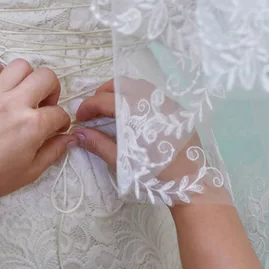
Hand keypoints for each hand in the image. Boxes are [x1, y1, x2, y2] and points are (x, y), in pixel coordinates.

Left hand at [0, 59, 75, 213]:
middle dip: (52, 91)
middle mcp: (14, 104)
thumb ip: (54, 152)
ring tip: (22, 94)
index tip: (55, 129)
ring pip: (21, 66)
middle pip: (47, 77)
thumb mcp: (30, 172)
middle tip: (43, 105)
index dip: (61, 122)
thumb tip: (69, 138)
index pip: (59, 113)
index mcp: (32, 125)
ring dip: (27, 78)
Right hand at [74, 79, 229, 203]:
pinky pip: (153, 95)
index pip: (105, 100)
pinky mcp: (177, 110)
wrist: (190, 184)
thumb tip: (77, 133)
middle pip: (121, 84)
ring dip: (120, 93)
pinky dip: (136, 98)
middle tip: (93, 111)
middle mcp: (153, 101)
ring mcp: (167, 103)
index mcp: (138, 112)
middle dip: (102, 93)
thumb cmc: (155, 175)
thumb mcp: (122, 162)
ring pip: (138, 86)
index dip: (88, 106)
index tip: (79, 118)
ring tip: (110, 111)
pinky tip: (132, 115)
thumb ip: (98, 144)